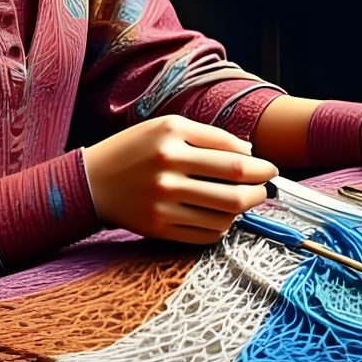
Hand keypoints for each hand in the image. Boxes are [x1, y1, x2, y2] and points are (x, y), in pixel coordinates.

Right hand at [81, 117, 276, 244]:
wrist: (91, 181)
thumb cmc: (136, 149)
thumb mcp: (169, 127)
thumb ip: (211, 136)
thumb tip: (249, 151)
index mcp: (173, 139)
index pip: (233, 158)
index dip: (260, 166)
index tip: (269, 169)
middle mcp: (168, 171)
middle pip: (235, 190)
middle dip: (260, 191)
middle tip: (266, 189)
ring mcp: (162, 203)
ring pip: (223, 215)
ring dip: (243, 210)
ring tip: (244, 201)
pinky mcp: (158, 228)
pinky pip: (205, 234)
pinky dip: (221, 227)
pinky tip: (221, 216)